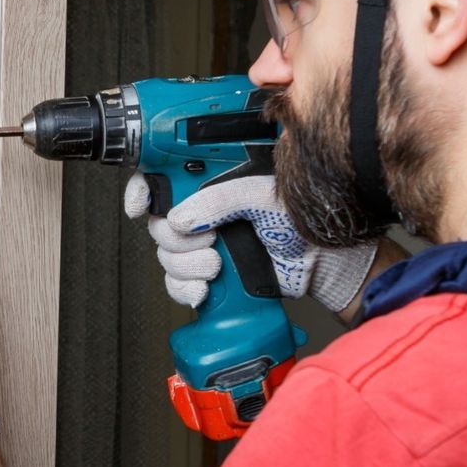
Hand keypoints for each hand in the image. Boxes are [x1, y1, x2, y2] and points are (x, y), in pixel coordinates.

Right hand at [123, 173, 379, 313]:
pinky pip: (177, 283)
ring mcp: (207, 243)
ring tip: (217, 265)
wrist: (326, 268)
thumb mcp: (265, 196)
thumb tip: (181, 217)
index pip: (164, 177)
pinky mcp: (210, 274)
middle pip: (159, 221)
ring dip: (186, 265)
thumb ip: (221, 199)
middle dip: (176, 237)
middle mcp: (206, 211)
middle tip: (207, 238)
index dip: (144, 189)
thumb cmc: (306, 222)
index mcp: (216, 180)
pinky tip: (206, 289)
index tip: (141, 205)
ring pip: (166, 255)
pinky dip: (186, 289)